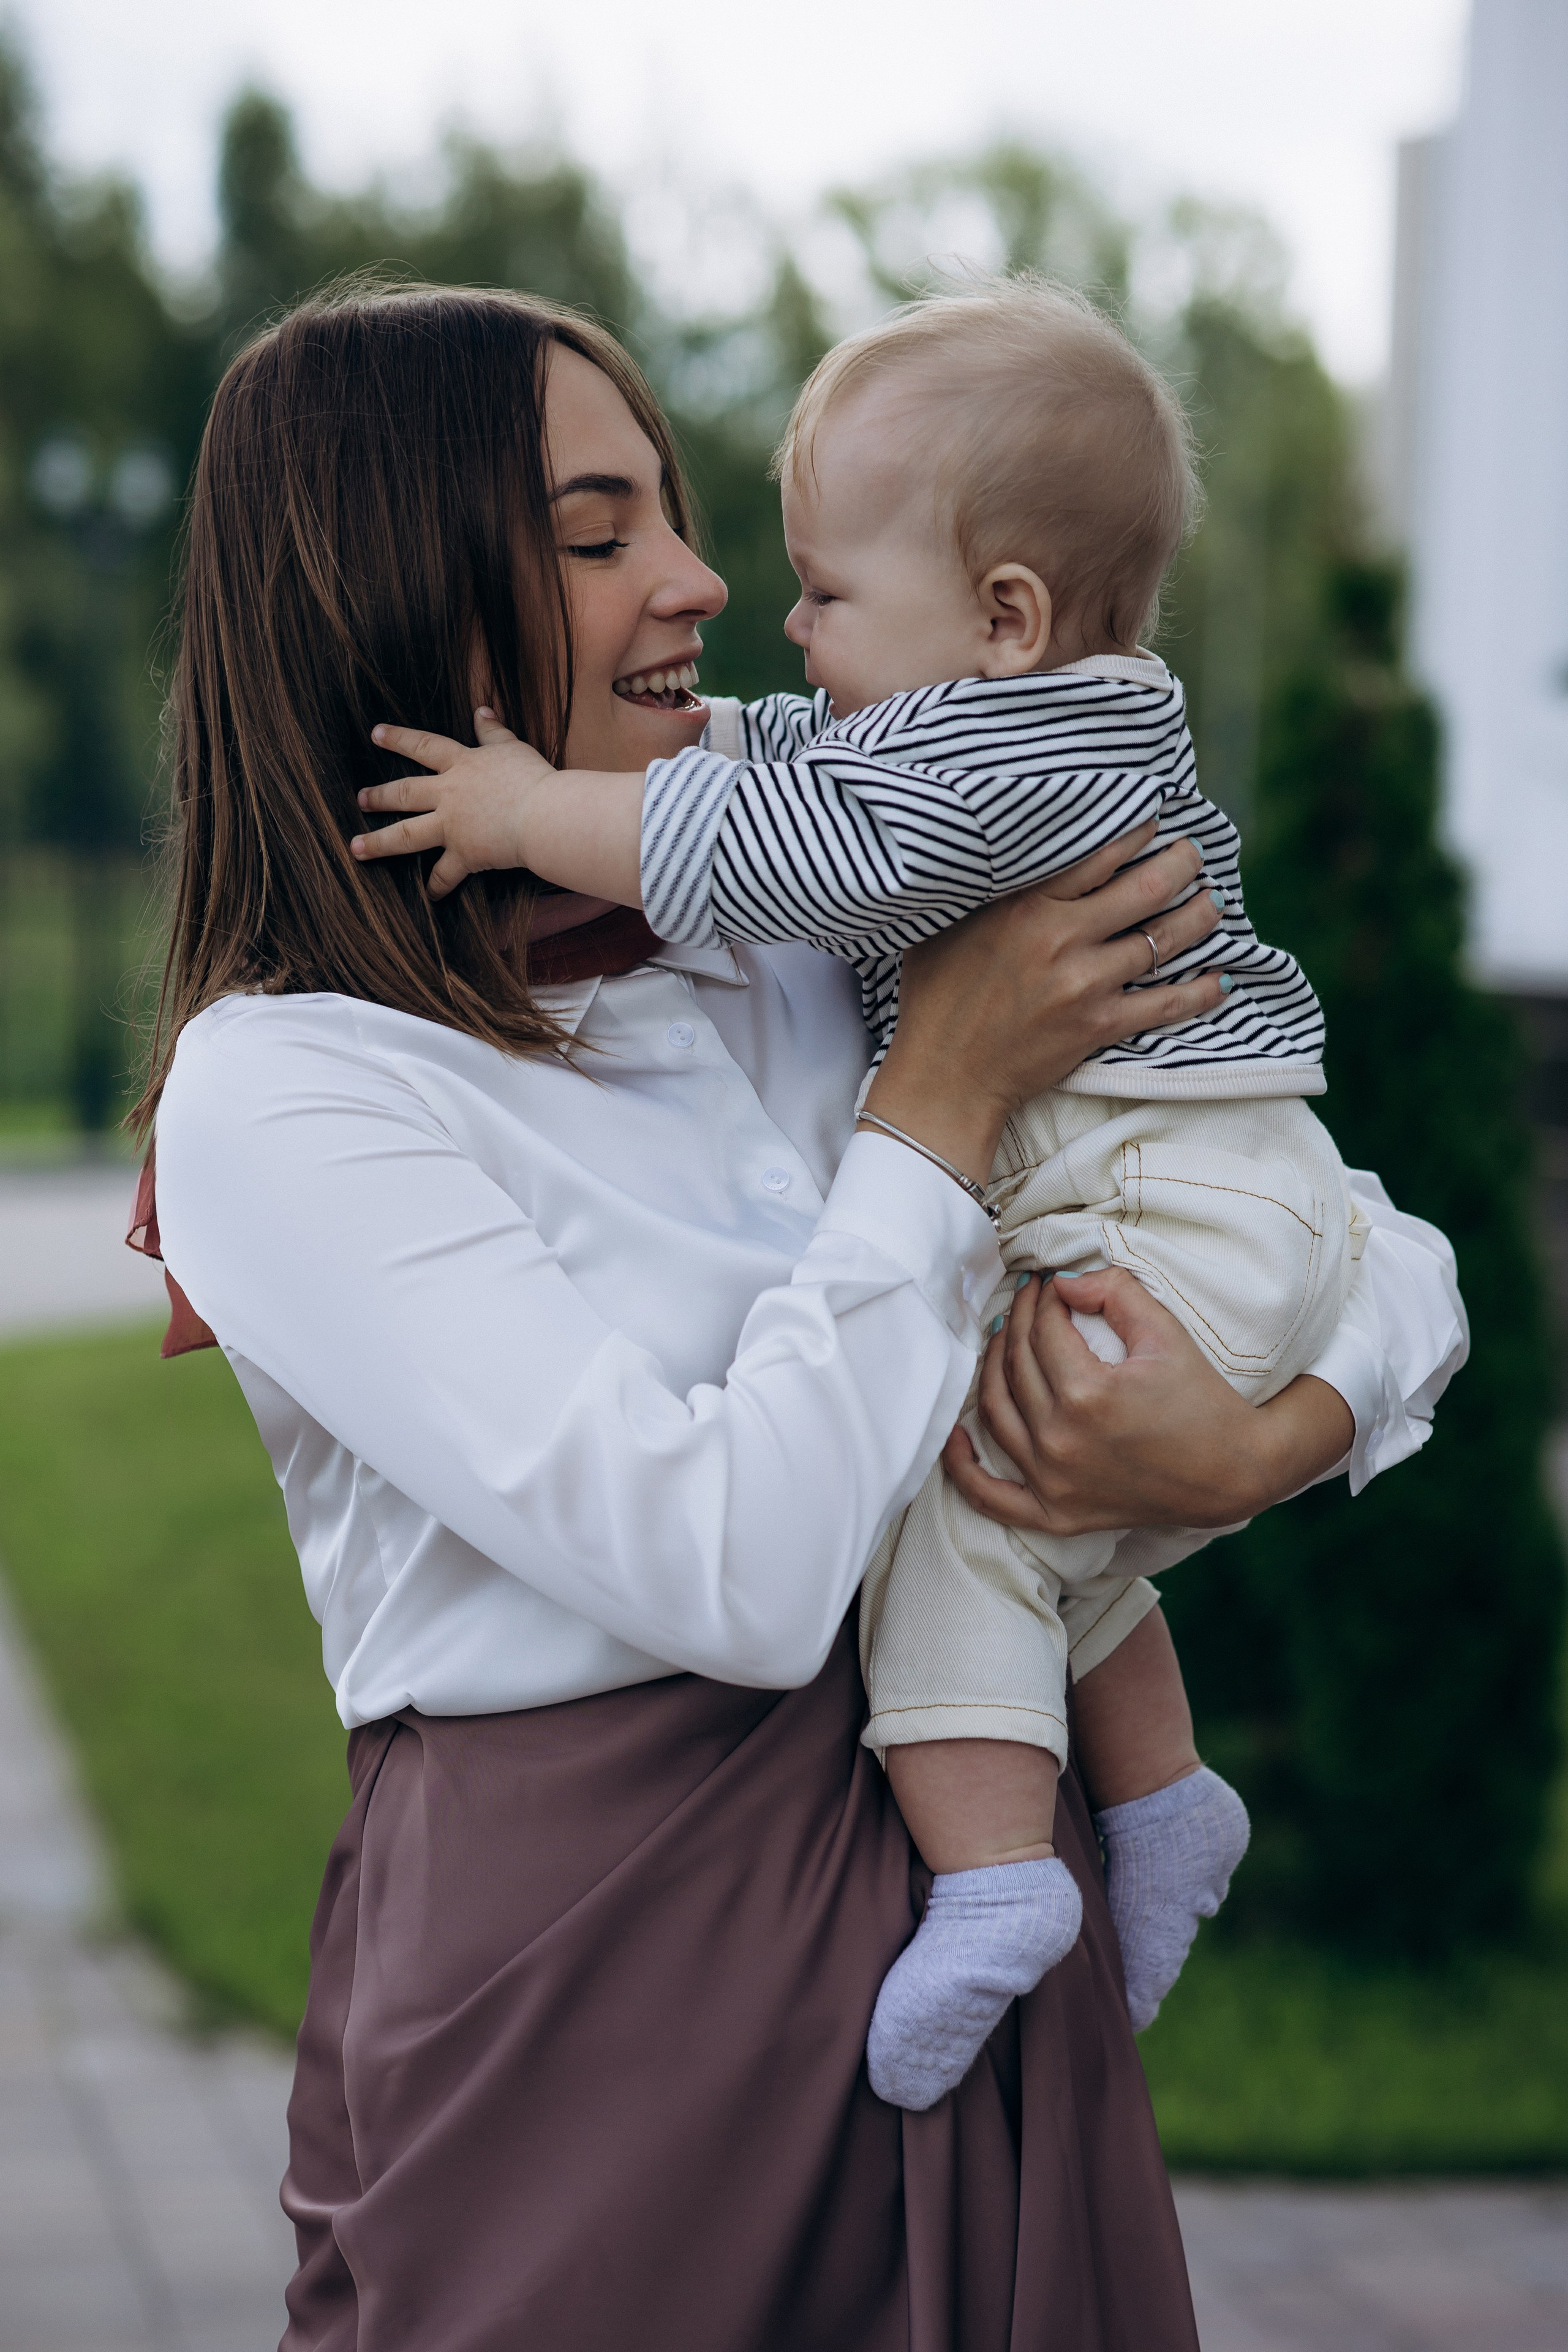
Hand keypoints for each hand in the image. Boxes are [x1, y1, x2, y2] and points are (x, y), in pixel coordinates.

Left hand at [352, 709, 554, 898]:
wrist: (544, 815)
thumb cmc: (534, 779)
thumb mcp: (513, 747)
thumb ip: (493, 731)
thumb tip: (482, 710)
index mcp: (462, 765)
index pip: (424, 746)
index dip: (399, 739)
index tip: (375, 734)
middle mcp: (450, 794)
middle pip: (405, 793)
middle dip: (379, 796)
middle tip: (360, 799)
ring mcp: (453, 826)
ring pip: (407, 834)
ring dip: (379, 842)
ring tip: (357, 848)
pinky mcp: (465, 855)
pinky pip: (445, 874)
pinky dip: (437, 887)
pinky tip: (428, 897)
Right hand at [863, 825, 1227, 1187]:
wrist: (944, 1077)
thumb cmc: (935, 1000)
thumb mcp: (945, 928)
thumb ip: (984, 892)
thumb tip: (1007, 857)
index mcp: (1023, 906)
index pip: (1098, 855)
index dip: (1136, 834)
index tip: (1154, 823)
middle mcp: (1060, 938)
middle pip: (1145, 889)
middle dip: (1181, 864)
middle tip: (1195, 855)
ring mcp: (1085, 983)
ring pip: (1164, 940)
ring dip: (1199, 917)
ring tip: (1214, 902)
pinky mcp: (1100, 1025)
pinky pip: (1166, 1004)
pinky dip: (1200, 992)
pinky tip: (1220, 979)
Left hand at [944, 1269, 1354, 1534]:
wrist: (1231, 1473)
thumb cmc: (1202, 1399)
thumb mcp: (1166, 1332)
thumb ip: (1114, 1292)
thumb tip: (1062, 1283)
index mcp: (1087, 1395)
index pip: (1044, 1331)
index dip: (1044, 1299)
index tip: (1050, 1284)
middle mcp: (1060, 1441)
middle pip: (1016, 1365)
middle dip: (1019, 1320)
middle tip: (1028, 1299)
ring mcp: (1053, 1483)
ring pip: (996, 1413)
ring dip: (991, 1369)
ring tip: (1004, 1338)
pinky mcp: (1056, 1514)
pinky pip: (992, 1497)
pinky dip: (963, 1469)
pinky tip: (954, 1436)